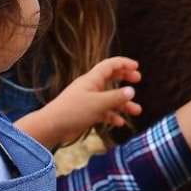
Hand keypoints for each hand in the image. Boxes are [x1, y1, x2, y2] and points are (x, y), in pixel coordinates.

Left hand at [16, 57, 142, 147]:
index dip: (123, 63)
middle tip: (138, 79)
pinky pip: (103, 111)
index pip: (110, 65)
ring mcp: (88, 100)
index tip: (137, 66)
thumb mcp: (98, 103)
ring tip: (137, 111)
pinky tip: (119, 123)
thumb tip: (132, 91)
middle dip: (124, 78)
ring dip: (123, 103)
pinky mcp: (86, 113)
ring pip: (109, 98)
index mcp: (92, 79)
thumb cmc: (73, 111)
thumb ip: (116, 97)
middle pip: (110, 78)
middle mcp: (90, 87)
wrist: (52, 126)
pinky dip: (112, 115)